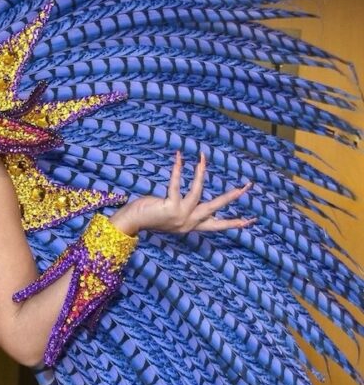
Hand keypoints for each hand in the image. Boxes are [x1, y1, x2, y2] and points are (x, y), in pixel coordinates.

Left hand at [109, 151, 253, 235]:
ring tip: (203, 158)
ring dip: (200, 174)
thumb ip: (184, 212)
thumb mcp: (171, 217)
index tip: (252, 221)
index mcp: (192, 226)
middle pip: (215, 208)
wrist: (132, 222)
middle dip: (232, 196)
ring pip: (197, 193)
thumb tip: (194, 201)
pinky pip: (176, 185)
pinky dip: (177, 170)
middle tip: (247, 186)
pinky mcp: (170, 207)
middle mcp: (189, 223)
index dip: (235, 223)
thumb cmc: (150, 217)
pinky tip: (178, 158)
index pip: (218, 225)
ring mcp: (181, 216)